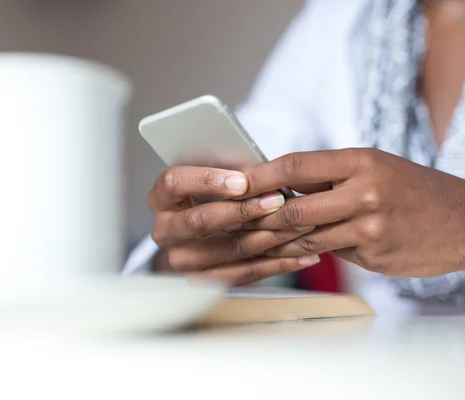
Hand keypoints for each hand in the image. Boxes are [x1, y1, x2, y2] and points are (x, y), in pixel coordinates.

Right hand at [148, 166, 320, 284]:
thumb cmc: (210, 197)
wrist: (193, 240)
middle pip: (201, 220)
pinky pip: (244, 274)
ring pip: (228, 249)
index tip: (242, 181)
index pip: (174, 183)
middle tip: (279, 200)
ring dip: (270, 237)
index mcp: (162, 197)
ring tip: (301, 225)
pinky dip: (277, 264)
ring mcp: (182, 259)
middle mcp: (165, 230)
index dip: (207, 180)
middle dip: (244, 210)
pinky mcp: (204, 282)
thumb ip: (230, 172)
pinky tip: (302, 255)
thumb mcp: (213, 178)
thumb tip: (262, 168)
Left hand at [241, 148, 464, 276]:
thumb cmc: (419, 191)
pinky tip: (287, 254)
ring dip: (275, 241)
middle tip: (231, 221)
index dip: (259, 176)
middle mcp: (366, 192)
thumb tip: (283, 185)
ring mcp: (372, 228)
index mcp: (362, 161)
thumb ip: (333, 177)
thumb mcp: (378, 168)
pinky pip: (331, 254)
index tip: (233, 183)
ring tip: (247, 241)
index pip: (296, 166)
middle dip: (258, 217)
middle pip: (294, 208)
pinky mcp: (376, 256)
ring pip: (307, 237)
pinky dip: (306, 253)